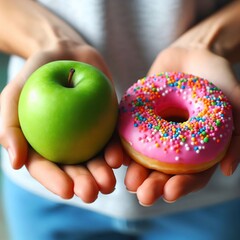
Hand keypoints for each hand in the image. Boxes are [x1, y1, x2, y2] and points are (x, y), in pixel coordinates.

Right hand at [0, 42, 122, 202]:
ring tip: (108, 183)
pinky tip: (119, 159)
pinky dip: (115, 149)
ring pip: (95, 159)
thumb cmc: (36, 73)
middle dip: (83, 184)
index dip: (55, 181)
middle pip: (74, 169)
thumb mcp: (14, 95)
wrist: (65, 53)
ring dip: (102, 173)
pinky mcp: (106, 123)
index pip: (46, 168)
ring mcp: (88, 135)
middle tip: (92, 193)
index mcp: (43, 144)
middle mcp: (66, 144)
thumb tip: (16, 162)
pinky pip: (112, 138)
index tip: (68, 191)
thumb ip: (9, 126)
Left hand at [124, 46, 239, 205]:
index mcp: (197, 148)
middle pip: (164, 172)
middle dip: (154, 185)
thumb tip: (228, 169)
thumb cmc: (217, 77)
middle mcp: (174, 145)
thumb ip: (238, 133)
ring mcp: (154, 132)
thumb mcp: (236, 101)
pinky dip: (121, 146)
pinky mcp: (138, 118)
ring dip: (136, 172)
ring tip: (129, 183)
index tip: (171, 193)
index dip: (183, 186)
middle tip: (144, 196)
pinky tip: (115, 157)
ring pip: (144, 158)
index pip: (192, 175)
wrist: (192, 53)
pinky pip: (128, 134)